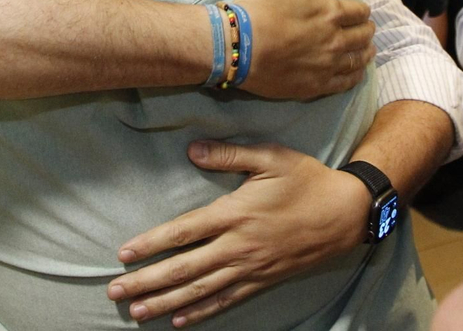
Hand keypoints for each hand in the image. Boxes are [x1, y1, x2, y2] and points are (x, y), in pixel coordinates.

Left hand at [108, 141, 365, 326]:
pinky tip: (179, 320)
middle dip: (147, 282)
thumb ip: (229, 154)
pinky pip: (226, 301)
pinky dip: (201, 312)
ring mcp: (251, 268)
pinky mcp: (263, 281)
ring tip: (137, 312)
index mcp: (235, 213)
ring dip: (165, 302)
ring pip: (201, 290)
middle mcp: (239, 246)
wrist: (347, 213)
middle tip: (115, 292)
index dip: (151, 244)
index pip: (184, 232)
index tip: (123, 254)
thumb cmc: (306, 180)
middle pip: (184, 268)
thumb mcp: (270, 156)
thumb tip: (191, 150)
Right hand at [232, 0, 374, 98]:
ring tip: (365, 50)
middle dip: (365, 30)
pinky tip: (354, 73)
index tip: (359, 11)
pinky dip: (354, 76)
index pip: (360, 11)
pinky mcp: (314, 86)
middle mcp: (335, 40)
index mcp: (331, 11)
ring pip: (358, 60)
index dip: (361, 10)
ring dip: (364, 53)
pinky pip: (345, 83)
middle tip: (364, 29)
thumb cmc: (257, 4)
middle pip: (363, 36)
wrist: (234, 45)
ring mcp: (325, 66)